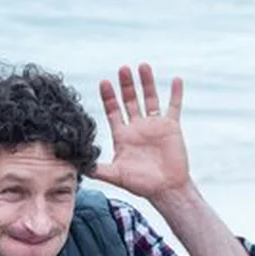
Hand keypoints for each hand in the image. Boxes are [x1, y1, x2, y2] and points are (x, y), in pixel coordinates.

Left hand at [91, 64, 190, 202]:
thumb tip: (78, 165)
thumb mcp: (116, 175)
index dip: (109, 96)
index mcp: (123, 135)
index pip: (113, 110)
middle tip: (122, 69)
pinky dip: (176, 94)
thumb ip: (98, 169)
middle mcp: (137, 127)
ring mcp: (154, 125)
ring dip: (147, 82)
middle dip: (126, 85)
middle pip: (130, 100)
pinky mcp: (171, 127)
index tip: (104, 82)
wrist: (166, 189)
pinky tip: (176, 79)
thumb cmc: (141, 184)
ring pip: (150, 98)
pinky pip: (174, 107)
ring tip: (143, 66)